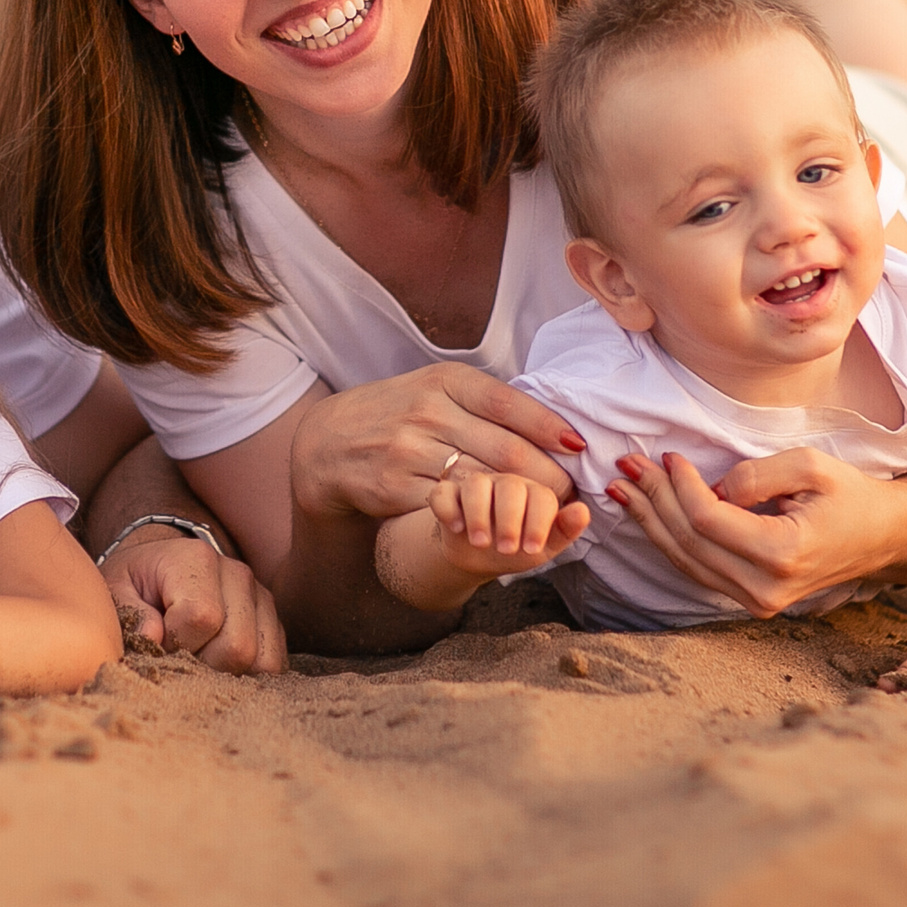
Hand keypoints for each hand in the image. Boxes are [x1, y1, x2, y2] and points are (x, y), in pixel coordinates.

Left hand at [103, 530, 287, 672]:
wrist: (159, 569)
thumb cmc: (135, 582)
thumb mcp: (116, 589)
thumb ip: (130, 612)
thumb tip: (154, 637)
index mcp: (196, 560)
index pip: (202, 617)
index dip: (175, 643)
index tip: (156, 641)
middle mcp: (237, 574)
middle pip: (237, 646)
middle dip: (202, 665)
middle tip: (177, 657)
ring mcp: (260, 597)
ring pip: (262, 661)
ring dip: (227, 674)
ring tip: (198, 659)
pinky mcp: (272, 621)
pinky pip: (275, 665)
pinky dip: (248, 676)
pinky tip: (218, 666)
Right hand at [292, 363, 581, 523]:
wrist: (327, 442)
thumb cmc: (397, 413)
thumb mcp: (435, 389)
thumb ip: (486, 403)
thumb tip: (553, 426)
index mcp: (445, 382)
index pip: (511, 404)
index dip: (551, 429)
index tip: (579, 448)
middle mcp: (429, 412)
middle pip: (508, 452)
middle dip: (549, 478)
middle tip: (571, 494)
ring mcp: (410, 450)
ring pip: (487, 485)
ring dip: (523, 506)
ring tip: (546, 514)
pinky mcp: (397, 487)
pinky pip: (454, 507)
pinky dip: (484, 519)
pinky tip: (502, 525)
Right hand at [427, 466, 590, 577]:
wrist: (476, 557)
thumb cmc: (515, 547)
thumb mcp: (543, 547)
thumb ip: (564, 530)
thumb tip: (583, 511)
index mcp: (533, 492)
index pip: (540, 496)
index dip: (538, 522)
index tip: (532, 548)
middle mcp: (504, 482)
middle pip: (509, 486)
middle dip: (509, 520)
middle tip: (507, 549)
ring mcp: (474, 485)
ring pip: (475, 484)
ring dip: (478, 515)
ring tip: (481, 542)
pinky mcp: (447, 493)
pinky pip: (443, 492)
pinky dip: (448, 509)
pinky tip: (455, 528)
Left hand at [607, 448, 906, 617]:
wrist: (881, 536)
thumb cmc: (848, 495)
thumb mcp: (811, 467)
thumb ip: (756, 474)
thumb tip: (712, 488)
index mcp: (784, 554)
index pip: (708, 520)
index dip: (680, 486)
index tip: (669, 455)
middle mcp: (766, 587)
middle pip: (689, 541)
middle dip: (653, 498)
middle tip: (626, 465)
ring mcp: (758, 600)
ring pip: (686, 559)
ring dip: (650, 520)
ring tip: (622, 488)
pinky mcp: (751, 600)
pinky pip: (697, 569)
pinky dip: (669, 539)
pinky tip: (646, 514)